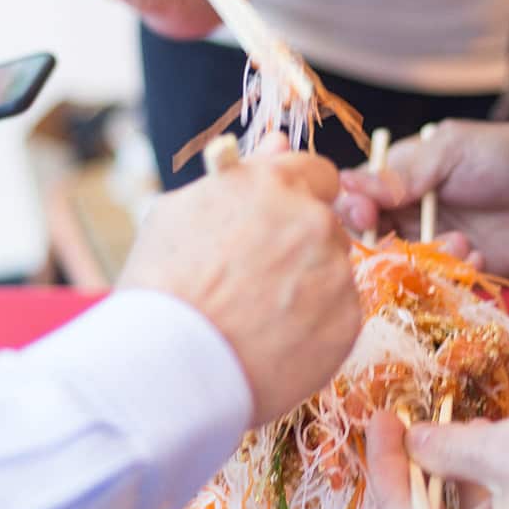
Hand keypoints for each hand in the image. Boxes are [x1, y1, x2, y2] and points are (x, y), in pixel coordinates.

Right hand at [118, 150, 360, 424]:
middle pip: (326, 225)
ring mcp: (335, 273)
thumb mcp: (182, 212)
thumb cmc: (162, 286)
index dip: (297, 200)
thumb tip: (279, 139)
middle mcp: (314, 221)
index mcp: (275, 184)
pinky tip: (276, 343)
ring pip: (333, 272)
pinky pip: (340, 316)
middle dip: (301, 247)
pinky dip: (316, 329)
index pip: (317, 174)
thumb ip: (242, 173)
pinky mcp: (347, 323)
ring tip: (259, 319)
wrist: (167, 368)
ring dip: (310, 288)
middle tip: (258, 282)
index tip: (278, 226)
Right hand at [338, 118, 508, 278]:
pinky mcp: (461, 274)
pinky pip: (438, 288)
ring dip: (425, 261)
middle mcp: (409, 215)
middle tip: (413, 240)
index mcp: (399, 179)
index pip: (353, 200)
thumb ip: (402, 175)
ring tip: (462, 242)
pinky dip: (453, 276)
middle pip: (368, 242)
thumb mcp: (451, 152)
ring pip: (402, 269)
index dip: (350, 212)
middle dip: (385, 245)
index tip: (365, 214)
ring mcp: (434, 247)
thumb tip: (348, 184)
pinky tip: (479, 254)